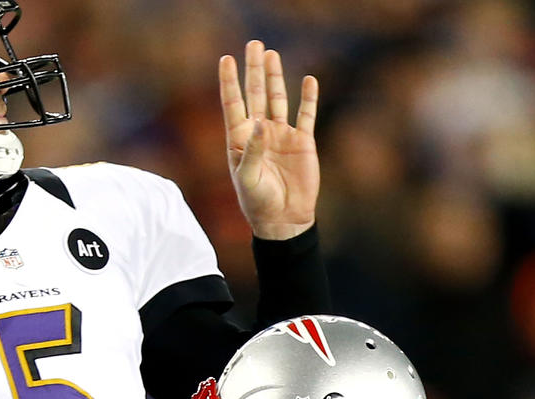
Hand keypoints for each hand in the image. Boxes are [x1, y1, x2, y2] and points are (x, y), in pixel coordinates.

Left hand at [220, 41, 319, 239]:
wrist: (284, 218)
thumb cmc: (257, 201)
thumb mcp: (248, 178)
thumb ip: (252, 150)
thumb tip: (258, 124)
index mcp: (239, 139)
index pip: (233, 103)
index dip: (229, 81)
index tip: (225, 59)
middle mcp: (259, 132)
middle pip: (256, 94)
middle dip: (254, 70)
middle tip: (253, 44)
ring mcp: (281, 135)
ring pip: (278, 99)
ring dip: (275, 77)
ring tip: (271, 54)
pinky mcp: (302, 142)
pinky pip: (306, 114)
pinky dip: (308, 97)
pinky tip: (308, 80)